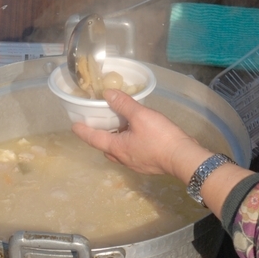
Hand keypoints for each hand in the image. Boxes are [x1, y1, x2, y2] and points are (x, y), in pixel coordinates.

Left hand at [71, 90, 203, 179]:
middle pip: (106, 147)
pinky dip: (129, 142)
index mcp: (117, 148)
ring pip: (119, 151)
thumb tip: (107, 93)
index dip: (83, 131)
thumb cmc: (160, 137)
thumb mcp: (140, 116)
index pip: (94, 139)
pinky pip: (132, 152)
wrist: (184, 158)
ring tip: (120, 125)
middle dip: (101, 137)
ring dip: (116, 140)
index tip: (74, 126)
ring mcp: (136, 163)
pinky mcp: (148, 164)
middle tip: (100, 123)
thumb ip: (123, 104)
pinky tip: (138, 133)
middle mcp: (123, 158)